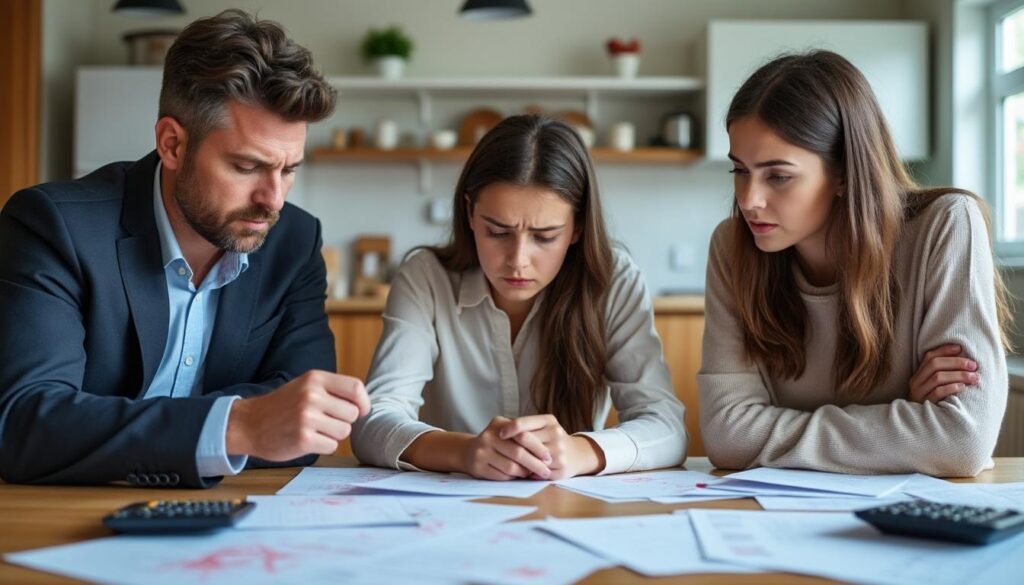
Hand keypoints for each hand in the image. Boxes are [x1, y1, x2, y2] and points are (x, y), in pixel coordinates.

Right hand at [225, 370, 369, 459]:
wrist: (248, 424)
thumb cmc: (283, 406)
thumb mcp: (305, 386)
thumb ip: (333, 390)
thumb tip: (364, 405)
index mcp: (315, 378)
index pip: (355, 388)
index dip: (363, 402)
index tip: (361, 410)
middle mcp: (311, 395)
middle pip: (352, 414)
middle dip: (343, 421)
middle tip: (324, 421)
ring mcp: (307, 417)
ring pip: (344, 431)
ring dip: (333, 435)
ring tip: (314, 429)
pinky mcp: (303, 439)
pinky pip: (332, 446)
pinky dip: (323, 446)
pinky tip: (307, 440)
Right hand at [460, 417, 552, 480]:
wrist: (468, 451)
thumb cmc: (496, 442)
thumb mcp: (507, 432)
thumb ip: (524, 436)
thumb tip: (546, 454)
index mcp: (498, 423)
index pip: (522, 435)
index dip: (537, 448)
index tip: (548, 457)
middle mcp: (488, 436)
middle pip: (518, 453)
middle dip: (535, 464)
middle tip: (546, 471)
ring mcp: (481, 452)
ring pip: (511, 467)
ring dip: (525, 473)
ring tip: (531, 474)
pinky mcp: (478, 467)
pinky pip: (502, 476)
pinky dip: (513, 478)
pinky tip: (518, 477)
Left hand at [499, 414, 605, 479]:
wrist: (577, 454)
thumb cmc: (552, 438)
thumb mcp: (543, 426)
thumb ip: (526, 426)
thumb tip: (500, 430)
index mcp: (549, 421)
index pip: (523, 423)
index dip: (508, 429)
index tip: (499, 434)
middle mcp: (556, 435)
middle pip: (524, 440)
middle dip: (510, 445)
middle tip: (499, 448)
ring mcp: (559, 453)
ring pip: (529, 458)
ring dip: (517, 461)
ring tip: (507, 460)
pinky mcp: (561, 469)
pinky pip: (537, 472)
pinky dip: (527, 472)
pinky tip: (521, 471)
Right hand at [909, 344, 978, 403]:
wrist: (920, 426)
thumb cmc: (932, 403)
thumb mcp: (932, 387)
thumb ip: (941, 374)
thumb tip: (962, 359)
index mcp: (918, 375)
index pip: (929, 357)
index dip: (945, 350)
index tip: (961, 348)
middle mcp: (916, 382)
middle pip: (934, 364)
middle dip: (956, 362)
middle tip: (973, 365)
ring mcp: (919, 393)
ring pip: (938, 377)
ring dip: (959, 375)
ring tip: (974, 378)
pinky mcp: (925, 404)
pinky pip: (938, 392)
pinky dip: (952, 387)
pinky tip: (963, 388)